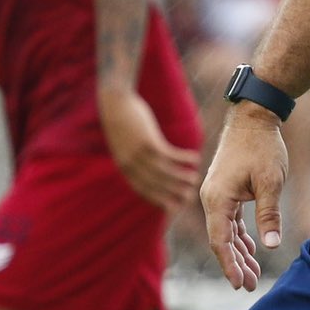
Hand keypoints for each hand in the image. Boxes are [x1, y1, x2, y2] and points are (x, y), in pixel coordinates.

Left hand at [98, 86, 200, 210]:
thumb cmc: (121, 120)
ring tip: (195, 179)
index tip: (173, 207)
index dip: (159, 200)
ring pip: (165, 172)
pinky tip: (195, 158)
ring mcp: (140, 154)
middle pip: (156, 185)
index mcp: (124, 167)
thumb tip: (144, 163)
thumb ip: (132, 156)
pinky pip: (171, 155)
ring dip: (182, 177)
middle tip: (189, 198)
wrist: (114, 102)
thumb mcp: (124, 142)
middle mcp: (131, 165)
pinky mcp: (149, 142)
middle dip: (174, 194)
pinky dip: (184, 159)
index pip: (143, 190)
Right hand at [200, 106, 288, 290]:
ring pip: (226, 231)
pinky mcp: (226, 190)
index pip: (220, 241)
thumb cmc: (262, 146)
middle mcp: (212, 199)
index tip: (238, 284)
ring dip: (239, 252)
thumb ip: (269, 215)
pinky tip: (251, 249)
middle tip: (248, 286)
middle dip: (235, 264)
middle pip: (221, 240)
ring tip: (251, 274)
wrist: (253, 117)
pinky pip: (230, 220)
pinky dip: (240, 235)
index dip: (229, 265)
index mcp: (217, 199)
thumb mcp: (270, 181)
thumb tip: (270, 246)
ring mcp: (217, 194)